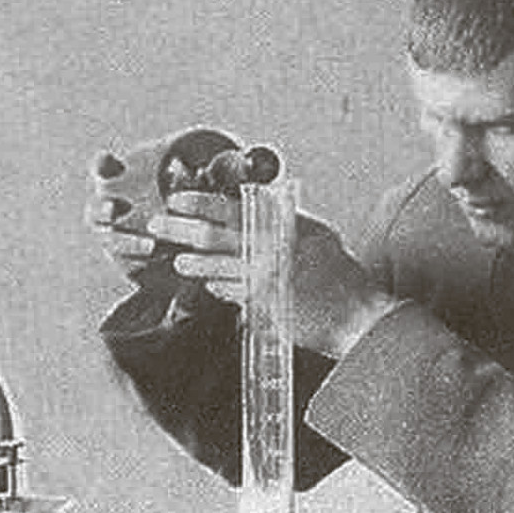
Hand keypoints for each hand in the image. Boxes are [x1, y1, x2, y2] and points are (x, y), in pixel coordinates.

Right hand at [89, 128, 241, 294]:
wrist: (193, 241)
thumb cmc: (195, 202)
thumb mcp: (203, 184)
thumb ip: (215, 173)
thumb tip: (242, 163)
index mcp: (121, 181)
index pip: (103, 168)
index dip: (101, 164)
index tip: (109, 161)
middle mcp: (111, 209)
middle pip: (95, 208)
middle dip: (102, 207)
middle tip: (114, 208)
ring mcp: (115, 236)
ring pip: (110, 239)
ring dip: (126, 242)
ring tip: (151, 244)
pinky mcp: (126, 260)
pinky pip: (127, 262)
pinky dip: (142, 260)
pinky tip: (162, 257)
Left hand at [151, 195, 398, 356]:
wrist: (357, 313)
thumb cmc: (339, 273)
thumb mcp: (316, 235)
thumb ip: (284, 221)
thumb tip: (257, 205)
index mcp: (281, 226)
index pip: (231, 208)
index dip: (199, 202)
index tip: (176, 199)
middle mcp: (269, 249)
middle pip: (211, 235)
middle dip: (179, 229)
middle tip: (157, 226)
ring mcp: (263, 278)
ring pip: (214, 267)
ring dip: (192, 263)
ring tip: (179, 261)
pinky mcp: (261, 305)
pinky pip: (229, 292)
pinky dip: (218, 286)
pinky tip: (210, 284)